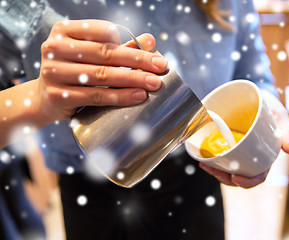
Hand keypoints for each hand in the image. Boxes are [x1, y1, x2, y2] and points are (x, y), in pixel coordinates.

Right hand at [35, 19, 167, 121]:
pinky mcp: (58, 95)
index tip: (151, 51)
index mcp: (64, 31)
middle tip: (162, 66)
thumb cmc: (74, 71)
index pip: (102, 31)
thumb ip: (120, 48)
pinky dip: (120, 97)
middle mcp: (55, 48)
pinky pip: (96, 96)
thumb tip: (151, 40)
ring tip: (155, 83)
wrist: (44, 98)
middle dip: (138, 61)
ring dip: (133, 79)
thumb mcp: (93, 55)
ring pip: (102, 75)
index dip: (128, 41)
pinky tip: (138, 96)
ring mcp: (54, 72)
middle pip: (105, 53)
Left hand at [200, 89, 288, 187]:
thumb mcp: (279, 115)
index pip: (258, 176)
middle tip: (214, 170)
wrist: (256, 93)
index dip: (247, 181)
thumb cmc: (270, 106)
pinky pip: (219, 157)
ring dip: (216, 171)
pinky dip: (212, 161)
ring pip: (227, 170)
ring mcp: (238, 152)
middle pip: (238, 176)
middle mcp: (251, 157)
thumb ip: (286, 130)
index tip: (234, 178)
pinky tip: (203, 159)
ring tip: (205, 165)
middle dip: (225, 178)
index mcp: (265, 156)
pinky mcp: (227, 145)